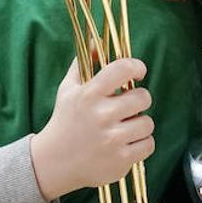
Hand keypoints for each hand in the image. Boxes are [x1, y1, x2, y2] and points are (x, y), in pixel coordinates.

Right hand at [30, 58, 153, 200]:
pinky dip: (141, 143)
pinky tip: (127, 143)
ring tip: (125, 126)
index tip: (138, 71)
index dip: (136, 66)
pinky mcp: (120, 161)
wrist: (53, 163)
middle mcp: (101, 116)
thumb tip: (96, 39)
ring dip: (140, 124)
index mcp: (89, 94)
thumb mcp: (68, 89)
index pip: (123, 69)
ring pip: (147, 123)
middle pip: (143, 97)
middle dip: (138, 100)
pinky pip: (148, 144)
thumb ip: (84, 63)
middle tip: (128, 106)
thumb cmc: (65, 120)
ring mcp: (112, 140)